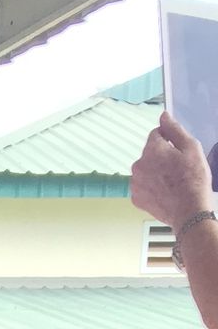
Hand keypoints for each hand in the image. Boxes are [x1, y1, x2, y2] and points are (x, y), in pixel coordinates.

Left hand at [131, 113, 215, 229]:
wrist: (188, 212)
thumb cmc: (193, 180)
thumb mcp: (191, 147)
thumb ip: (174, 129)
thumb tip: (163, 116)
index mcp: (151, 150)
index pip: (156, 134)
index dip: (169, 139)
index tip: (178, 150)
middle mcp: (138, 165)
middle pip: (149, 153)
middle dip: (161, 156)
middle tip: (178, 168)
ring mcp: (135, 183)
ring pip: (145, 169)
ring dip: (155, 171)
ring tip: (172, 181)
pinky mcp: (136, 198)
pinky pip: (143, 186)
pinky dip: (152, 187)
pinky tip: (165, 191)